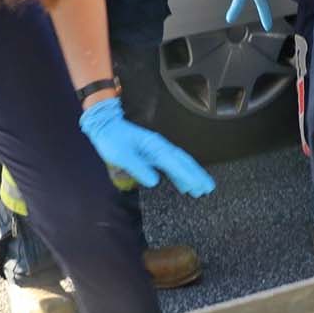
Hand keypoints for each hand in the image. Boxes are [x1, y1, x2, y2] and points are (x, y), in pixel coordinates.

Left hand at [78, 98, 215, 196]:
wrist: (105, 124)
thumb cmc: (112, 138)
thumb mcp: (121, 154)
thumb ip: (138, 167)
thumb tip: (154, 181)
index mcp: (154, 147)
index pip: (175, 163)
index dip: (188, 175)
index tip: (198, 186)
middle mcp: (159, 147)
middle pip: (183, 162)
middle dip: (196, 175)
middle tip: (208, 188)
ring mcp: (157, 149)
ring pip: (179, 162)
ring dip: (191, 175)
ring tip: (201, 188)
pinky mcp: (153, 152)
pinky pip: (171, 163)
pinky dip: (180, 173)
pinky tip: (182, 183)